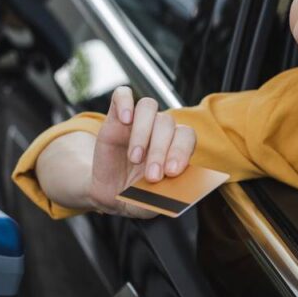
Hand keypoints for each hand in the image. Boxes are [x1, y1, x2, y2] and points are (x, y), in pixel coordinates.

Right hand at [89, 87, 195, 216]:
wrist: (111, 194)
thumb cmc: (137, 196)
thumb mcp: (151, 202)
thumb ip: (164, 197)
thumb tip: (174, 189)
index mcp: (176, 147)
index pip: (186, 136)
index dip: (181, 151)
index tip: (172, 171)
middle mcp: (161, 130)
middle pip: (167, 124)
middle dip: (160, 151)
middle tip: (152, 176)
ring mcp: (139, 121)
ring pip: (149, 107)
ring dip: (143, 133)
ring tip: (134, 158)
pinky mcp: (116, 117)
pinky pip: (123, 94)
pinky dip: (125, 102)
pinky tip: (124, 120)